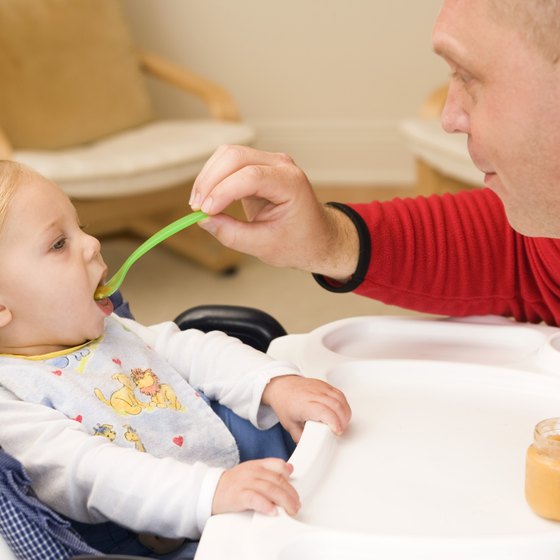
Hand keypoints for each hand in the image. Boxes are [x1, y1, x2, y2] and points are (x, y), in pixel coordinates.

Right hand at [190, 145, 358, 278]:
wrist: (317, 237)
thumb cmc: (299, 243)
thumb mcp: (265, 246)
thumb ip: (232, 234)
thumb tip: (203, 220)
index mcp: (291, 183)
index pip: (251, 176)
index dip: (223, 192)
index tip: (204, 212)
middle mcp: (281, 165)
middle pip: (235, 156)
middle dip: (210, 181)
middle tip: (196, 208)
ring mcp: (270, 162)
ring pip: (228, 154)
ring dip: (208, 177)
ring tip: (198, 205)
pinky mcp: (258, 166)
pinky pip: (229, 162)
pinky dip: (213, 177)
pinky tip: (206, 198)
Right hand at [212, 458, 299, 515]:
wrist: (210, 490)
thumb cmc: (232, 484)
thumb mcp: (251, 471)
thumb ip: (269, 470)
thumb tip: (289, 469)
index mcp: (257, 465)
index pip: (277, 465)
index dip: (288, 475)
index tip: (294, 487)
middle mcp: (252, 471)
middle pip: (277, 480)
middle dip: (290, 493)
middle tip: (296, 505)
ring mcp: (245, 482)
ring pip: (269, 488)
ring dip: (283, 500)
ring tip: (290, 509)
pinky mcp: (238, 495)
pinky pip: (254, 498)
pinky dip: (265, 505)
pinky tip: (273, 511)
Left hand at [262, 375, 351, 441]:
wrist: (281, 386)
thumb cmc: (285, 403)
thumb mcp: (289, 425)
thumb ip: (300, 438)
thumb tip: (308, 450)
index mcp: (303, 405)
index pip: (324, 411)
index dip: (334, 422)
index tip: (337, 431)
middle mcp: (313, 394)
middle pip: (336, 405)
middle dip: (343, 420)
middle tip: (340, 430)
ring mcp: (320, 388)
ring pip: (340, 398)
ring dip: (345, 412)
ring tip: (342, 423)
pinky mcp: (325, 385)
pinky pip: (339, 394)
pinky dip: (344, 404)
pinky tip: (341, 412)